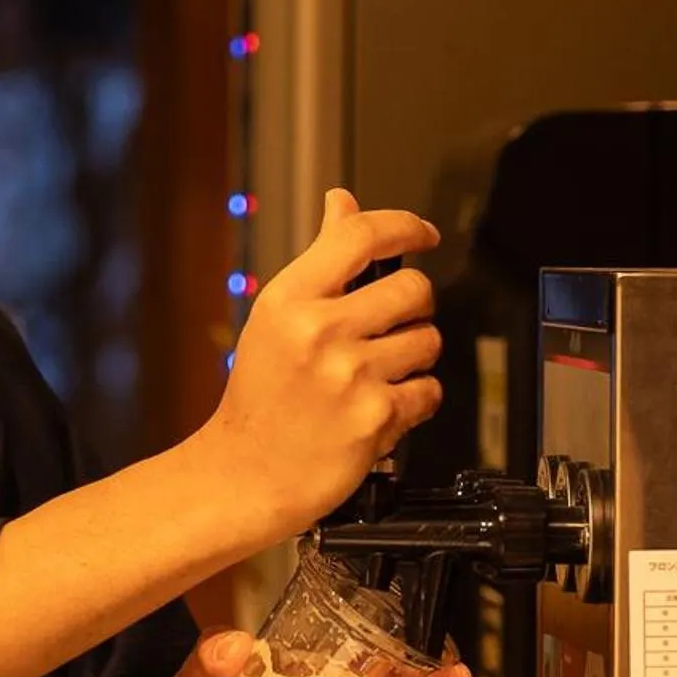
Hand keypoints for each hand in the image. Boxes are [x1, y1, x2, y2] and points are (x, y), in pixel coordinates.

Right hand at [196, 189, 442, 536]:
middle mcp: (319, 332)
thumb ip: (319, 259)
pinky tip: (382, 406)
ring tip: (379, 372)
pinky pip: (430, 391)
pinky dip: (416, 401)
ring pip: (428, 341)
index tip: (422, 235)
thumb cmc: (261, 398)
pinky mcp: (376, 418)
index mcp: (290, 300)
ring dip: (415, 356)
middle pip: (413, 288)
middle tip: (392, 325)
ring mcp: (349, 376)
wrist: (246, 474)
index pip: (360, 236)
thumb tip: (342, 202)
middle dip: (414, 306)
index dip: (404, 227)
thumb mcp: (275, 317)